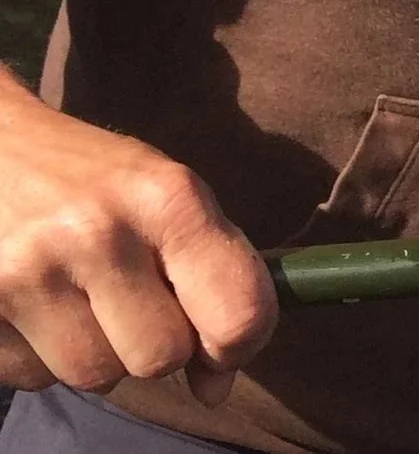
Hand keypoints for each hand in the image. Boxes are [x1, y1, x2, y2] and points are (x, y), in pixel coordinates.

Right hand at [0, 86, 276, 405]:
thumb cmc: (99, 178)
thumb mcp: (171, 199)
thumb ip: (214, 280)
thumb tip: (217, 390)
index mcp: (168, 199)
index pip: (236, 314)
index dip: (240, 345)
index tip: (225, 342)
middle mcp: (97, 234)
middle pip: (159, 359)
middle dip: (157, 344)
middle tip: (135, 299)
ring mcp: (27, 271)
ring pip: (95, 376)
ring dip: (98, 352)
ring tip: (82, 297)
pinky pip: (32, 378)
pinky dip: (42, 356)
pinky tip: (39, 305)